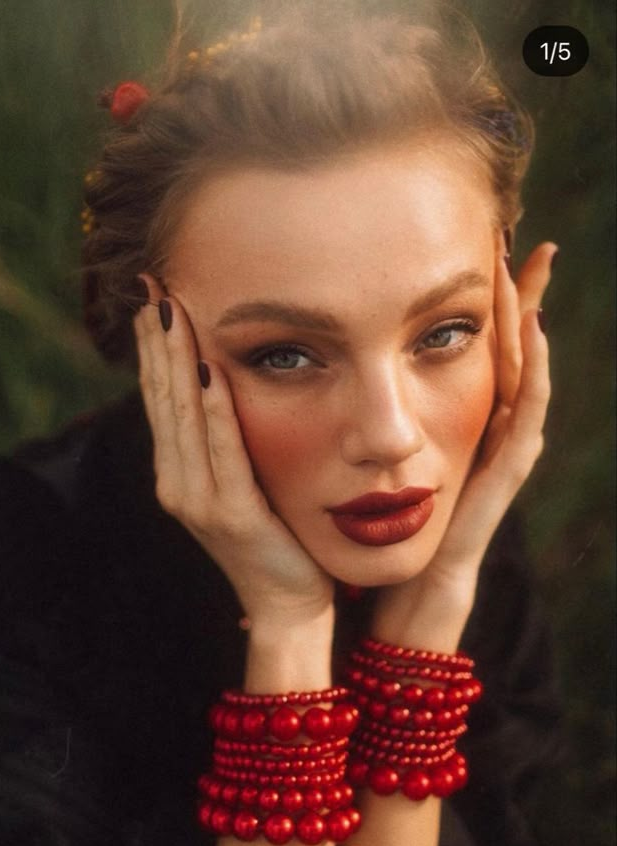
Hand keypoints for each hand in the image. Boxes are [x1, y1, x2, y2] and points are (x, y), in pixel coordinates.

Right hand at [133, 275, 334, 628]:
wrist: (288, 601)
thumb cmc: (273, 535)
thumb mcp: (239, 480)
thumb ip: (224, 439)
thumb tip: (222, 382)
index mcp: (178, 471)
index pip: (161, 396)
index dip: (154, 346)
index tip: (155, 297)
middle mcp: (177, 481)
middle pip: (163, 397)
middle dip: (158, 340)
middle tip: (153, 284)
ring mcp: (198, 500)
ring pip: (183, 416)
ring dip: (175, 360)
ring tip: (170, 311)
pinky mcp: (231, 515)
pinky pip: (223, 452)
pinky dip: (214, 410)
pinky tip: (210, 369)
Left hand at [372, 240, 555, 646]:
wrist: (405, 597)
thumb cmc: (384, 532)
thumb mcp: (372, 463)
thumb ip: (359, 425)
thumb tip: (316, 381)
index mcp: (449, 426)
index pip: (469, 354)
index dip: (478, 307)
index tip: (475, 250)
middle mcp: (482, 435)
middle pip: (506, 356)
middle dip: (515, 299)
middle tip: (523, 241)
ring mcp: (497, 457)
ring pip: (524, 378)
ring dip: (528, 323)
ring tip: (531, 270)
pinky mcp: (499, 482)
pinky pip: (526, 423)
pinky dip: (536, 378)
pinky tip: (534, 335)